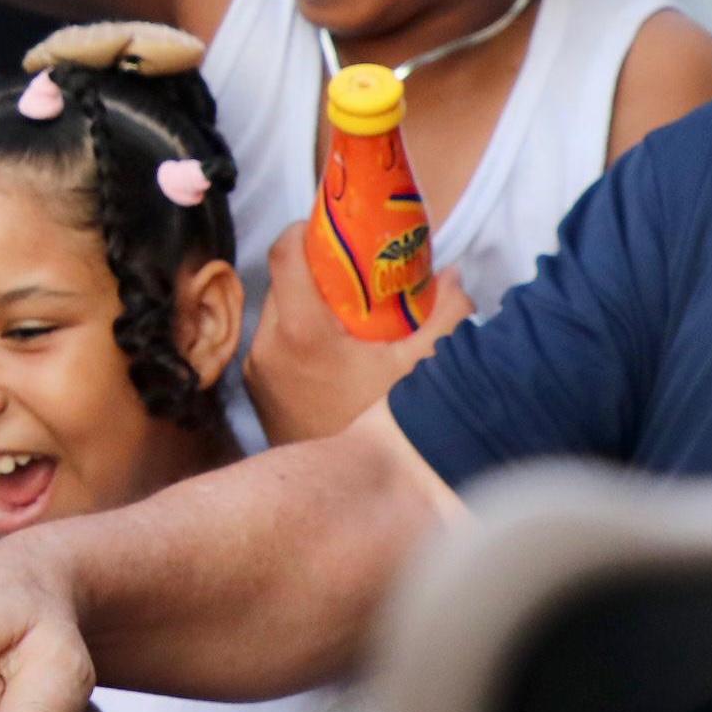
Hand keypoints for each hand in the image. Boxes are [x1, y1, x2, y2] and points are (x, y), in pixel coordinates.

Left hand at [245, 222, 471, 445]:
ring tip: (348, 308)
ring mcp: (257, 366)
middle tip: (355, 267)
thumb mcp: (419, 370)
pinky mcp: (255, 386)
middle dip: (315, 267)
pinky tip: (333, 346)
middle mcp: (268, 344)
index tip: (330, 224)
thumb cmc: (378, 425)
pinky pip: (273, 340)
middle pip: (282, 280)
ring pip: (276, 310)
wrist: (340, 487)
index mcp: (301, 331)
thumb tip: (455, 276)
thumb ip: (445, 318)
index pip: (283, 254)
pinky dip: (298, 331)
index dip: (303, 228)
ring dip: (306, 302)